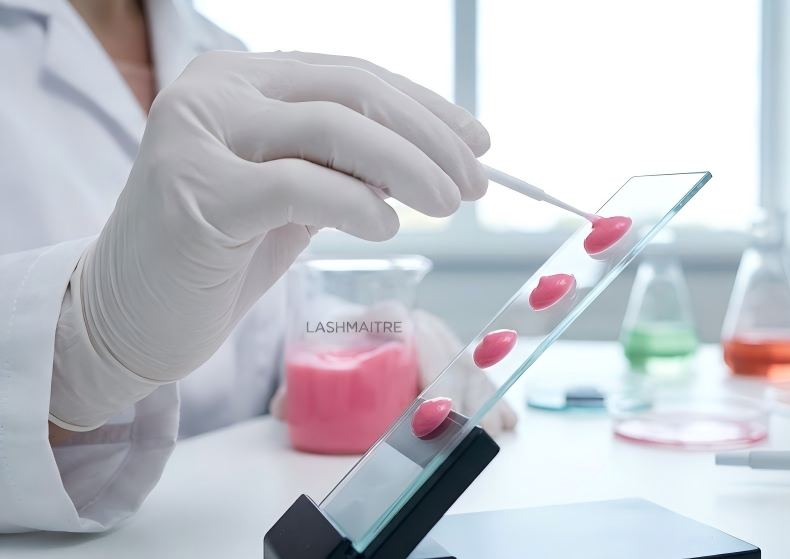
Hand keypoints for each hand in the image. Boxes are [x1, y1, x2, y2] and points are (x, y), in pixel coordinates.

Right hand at [50, 51, 488, 429]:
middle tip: (476, 182)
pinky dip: (357, 204)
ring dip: (409, 165)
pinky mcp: (196, 195)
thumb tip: (436, 157)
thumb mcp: (294, 195)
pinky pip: (300, 186)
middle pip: (351, 92)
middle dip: (429, 137)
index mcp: (241, 79)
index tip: (479, 142)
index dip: (426, 107)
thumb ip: (348, 165)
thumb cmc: (218, 254)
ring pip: (332, 128)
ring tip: (450, 204)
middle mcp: (214, 91)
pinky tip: (388, 227)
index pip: (353, 76)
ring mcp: (198, 137)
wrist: (128, 316)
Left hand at [270, 308, 517, 436]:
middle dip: (459, 398)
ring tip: (489, 432)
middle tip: (461, 435)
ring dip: (481, 401)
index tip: (429, 413)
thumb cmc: (333, 343)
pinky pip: (478, 375)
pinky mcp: (452, 358)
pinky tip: (504, 421)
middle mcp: (420, 324)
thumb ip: (296, 386)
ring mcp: (440, 340)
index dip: (428, 376)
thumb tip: (283, 408)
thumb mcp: (312, 360)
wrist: (344, 333)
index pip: (415, 338)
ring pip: (469, 367)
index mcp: (387, 314)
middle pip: (450, 356)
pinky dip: (492, 398)